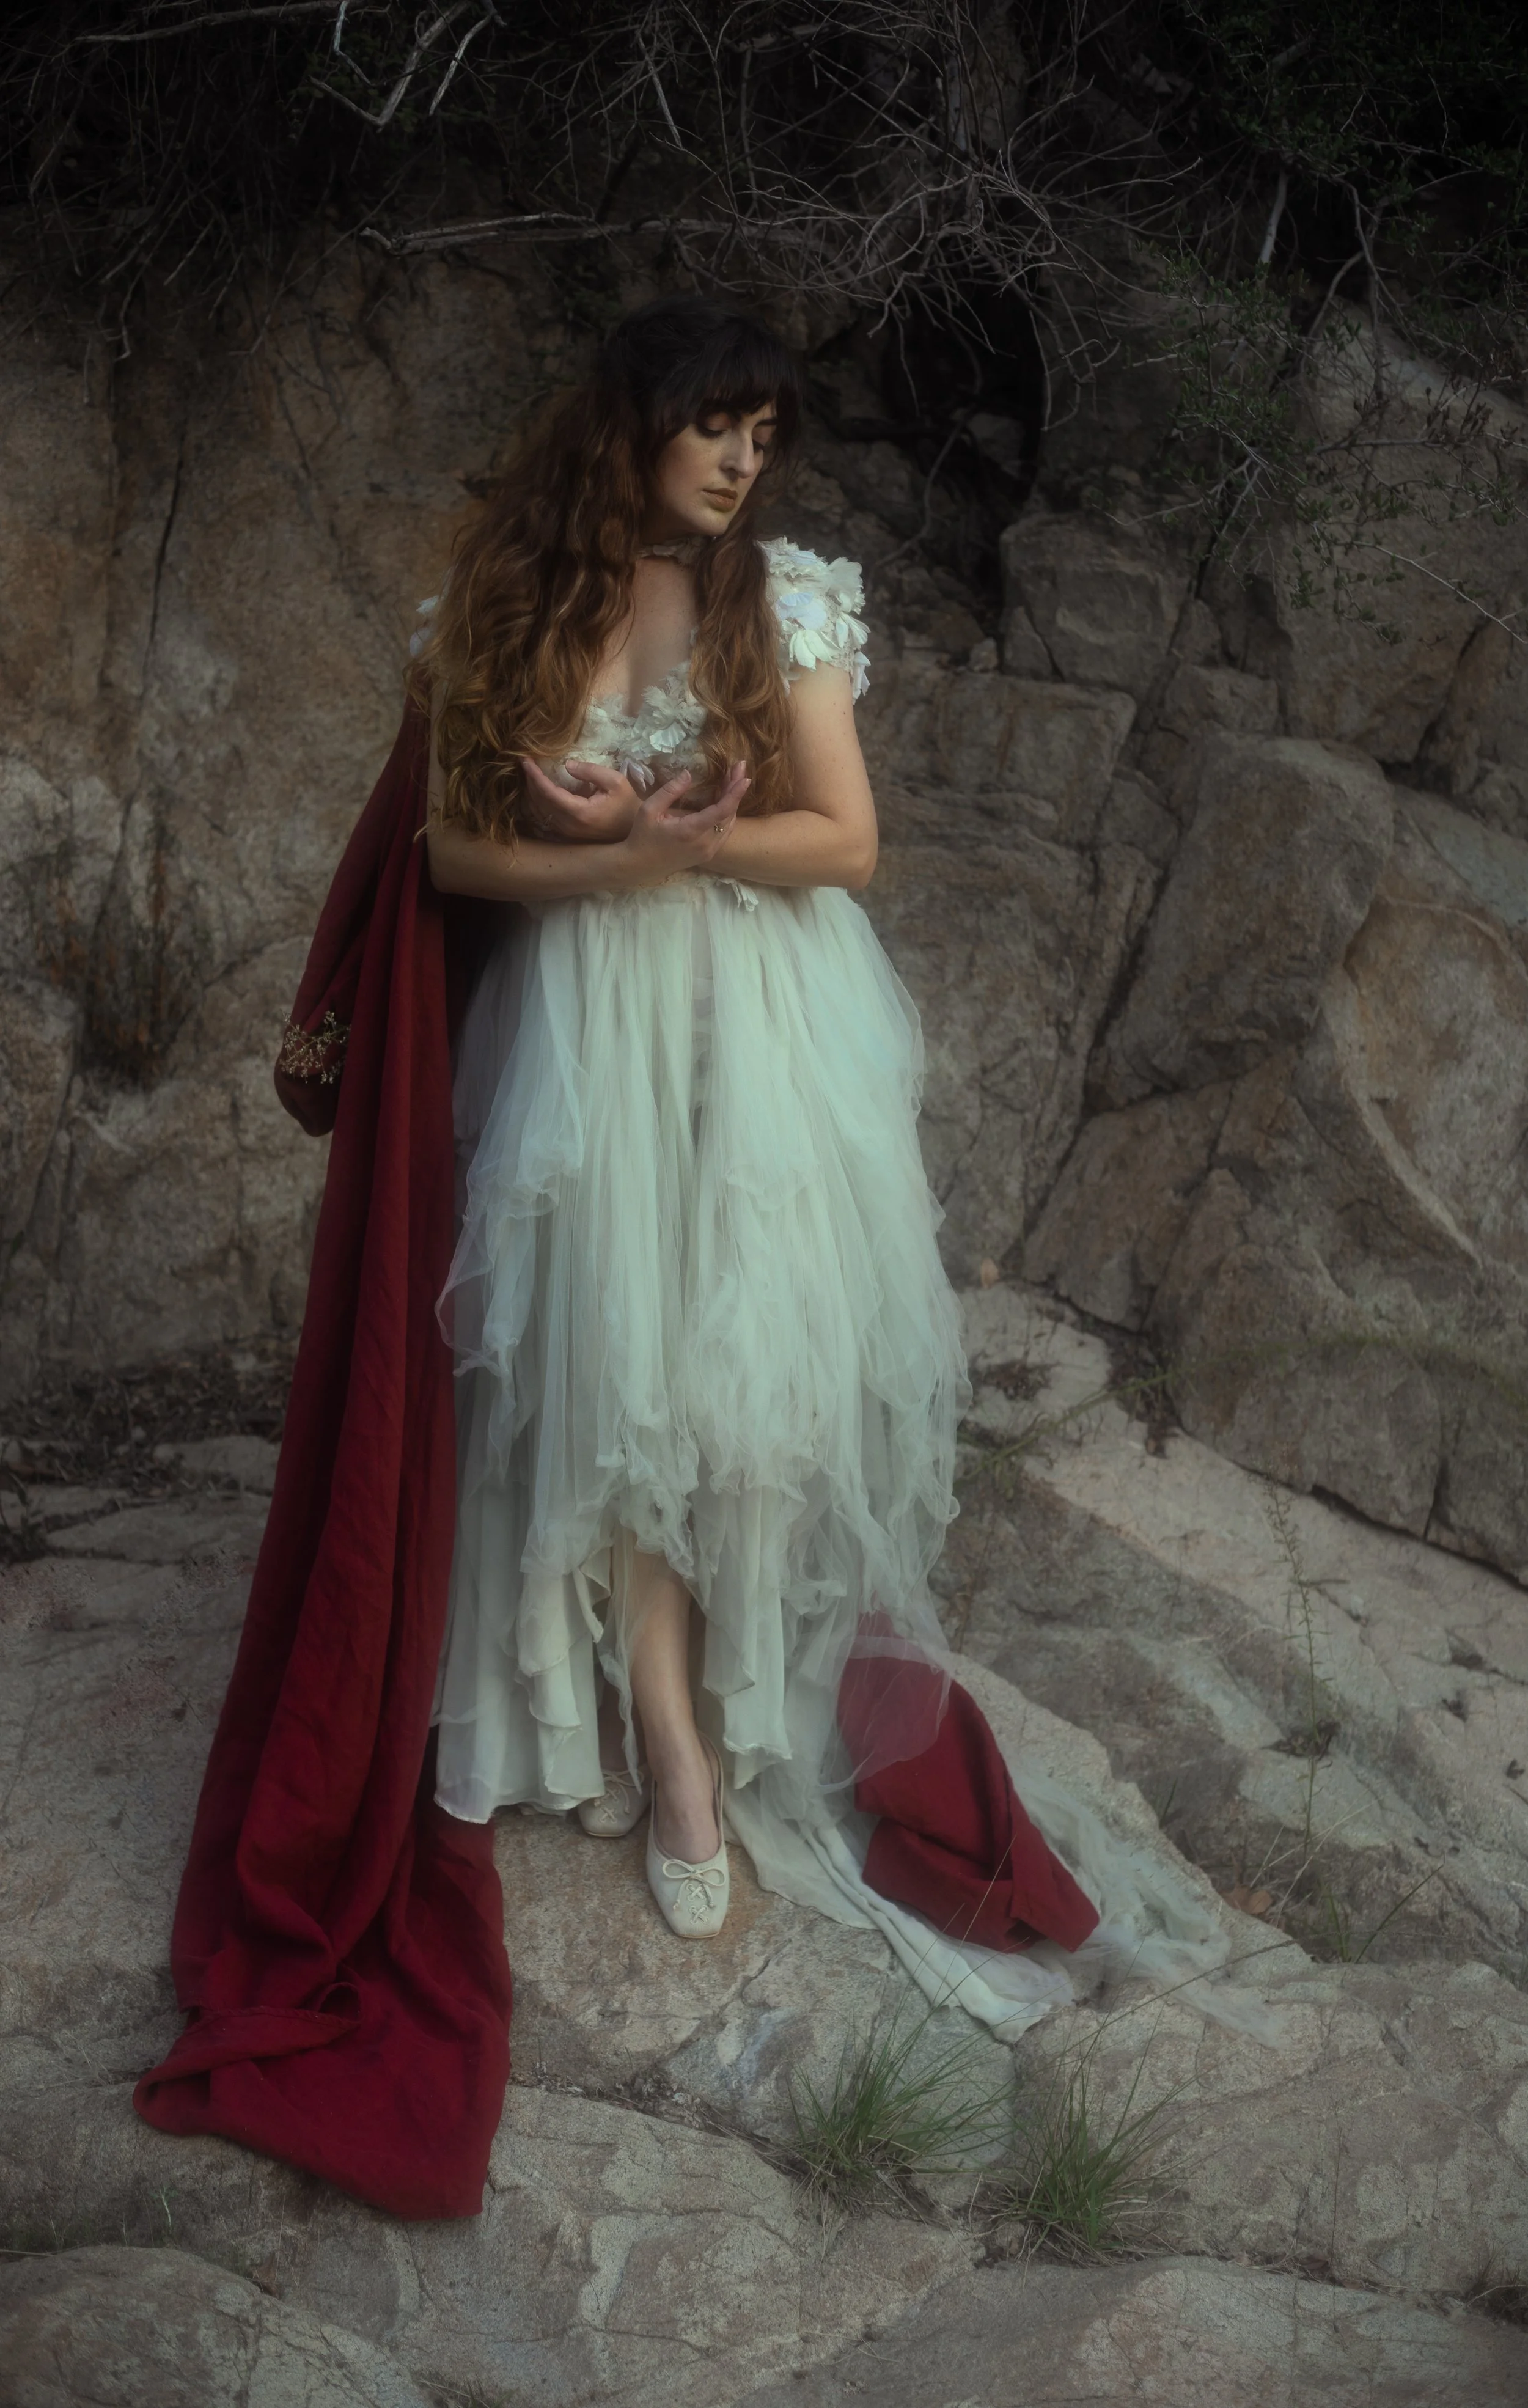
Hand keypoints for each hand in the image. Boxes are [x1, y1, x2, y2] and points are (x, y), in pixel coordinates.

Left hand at [521, 756, 645, 843]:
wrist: (633, 832)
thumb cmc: (628, 805)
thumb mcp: (616, 782)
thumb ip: (591, 771)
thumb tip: (567, 764)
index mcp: (580, 812)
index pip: (548, 792)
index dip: (534, 775)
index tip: (525, 759)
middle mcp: (569, 826)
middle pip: (539, 802)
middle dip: (529, 781)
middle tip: (524, 762)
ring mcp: (567, 832)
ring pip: (539, 812)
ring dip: (530, 792)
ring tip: (527, 774)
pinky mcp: (567, 834)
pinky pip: (544, 817)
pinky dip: (536, 802)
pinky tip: (535, 791)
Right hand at [617, 760, 750, 885]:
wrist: (640, 865)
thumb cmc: (642, 835)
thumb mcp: (649, 809)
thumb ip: (670, 791)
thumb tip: (688, 774)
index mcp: (691, 831)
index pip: (722, 811)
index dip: (735, 794)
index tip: (745, 777)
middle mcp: (705, 843)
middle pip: (730, 814)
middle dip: (736, 790)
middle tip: (738, 768)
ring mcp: (708, 851)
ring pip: (729, 824)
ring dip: (733, 801)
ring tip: (732, 779)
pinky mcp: (708, 854)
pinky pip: (724, 832)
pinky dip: (728, 814)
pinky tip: (725, 798)